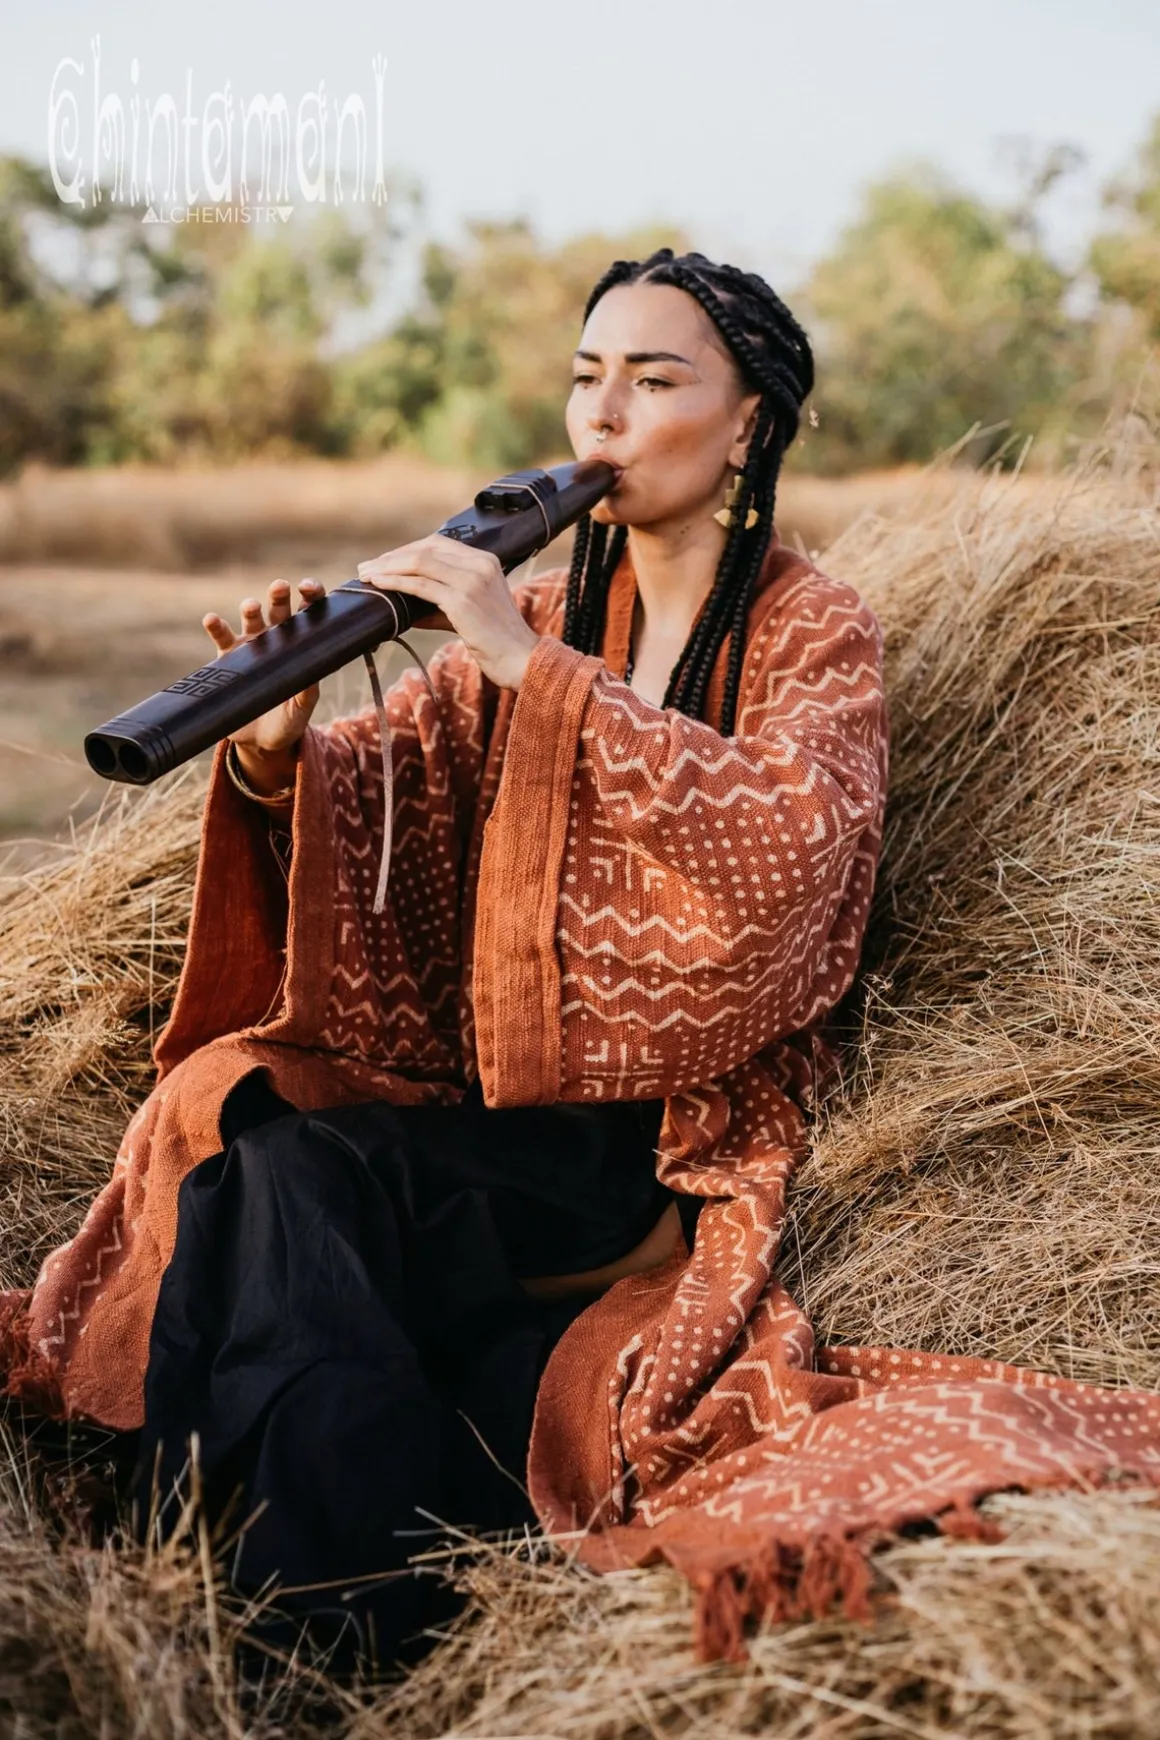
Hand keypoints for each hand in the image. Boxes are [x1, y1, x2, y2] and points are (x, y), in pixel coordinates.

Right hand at [202, 578, 324, 793]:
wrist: (259, 743)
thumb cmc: (288, 722)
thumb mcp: (301, 709)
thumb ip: (307, 692)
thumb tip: (314, 673)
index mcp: (300, 645)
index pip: (308, 614)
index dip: (311, 596)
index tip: (308, 589)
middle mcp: (275, 640)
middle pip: (278, 610)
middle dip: (279, 596)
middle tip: (280, 587)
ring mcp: (250, 647)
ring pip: (251, 620)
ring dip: (250, 609)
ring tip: (251, 607)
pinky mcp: (228, 660)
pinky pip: (221, 638)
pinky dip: (216, 627)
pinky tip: (212, 619)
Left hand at [357, 535, 541, 690]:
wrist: (521, 659)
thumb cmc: (496, 641)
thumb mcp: (470, 613)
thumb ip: (442, 605)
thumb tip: (408, 611)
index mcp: (486, 560)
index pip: (438, 544)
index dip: (407, 550)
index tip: (385, 562)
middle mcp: (480, 564)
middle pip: (426, 548)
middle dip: (392, 556)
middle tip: (367, 567)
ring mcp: (472, 581)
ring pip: (419, 562)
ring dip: (387, 567)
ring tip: (366, 575)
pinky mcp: (462, 601)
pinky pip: (420, 585)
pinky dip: (395, 582)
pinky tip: (379, 585)